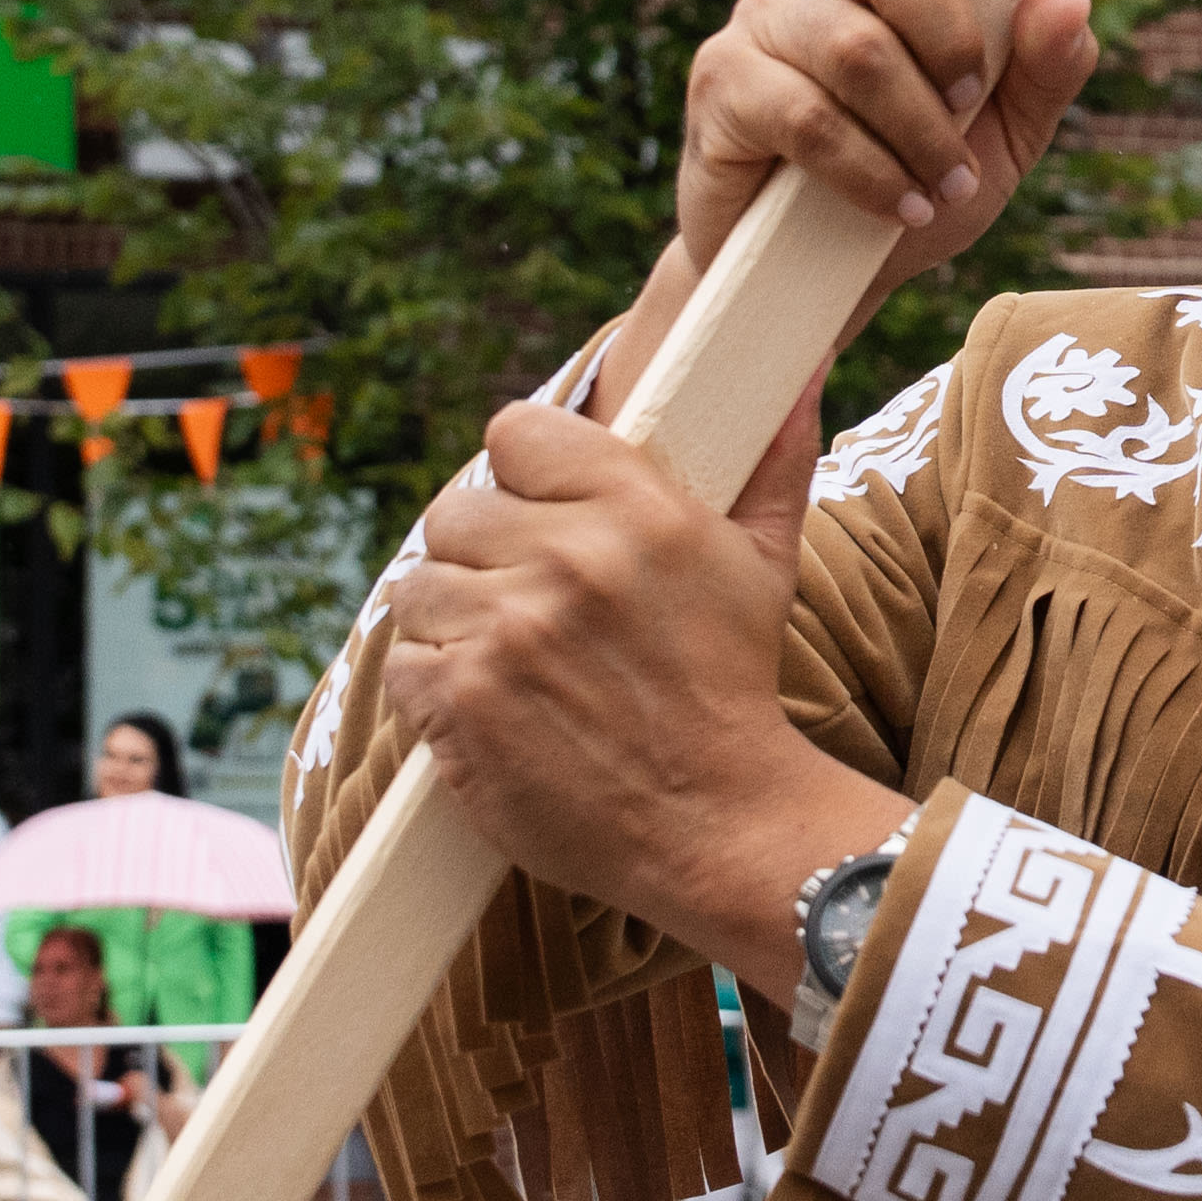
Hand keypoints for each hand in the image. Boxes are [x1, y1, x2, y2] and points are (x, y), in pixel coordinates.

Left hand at [388, 395, 900, 975]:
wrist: (719, 823)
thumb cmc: (736, 687)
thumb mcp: (765, 565)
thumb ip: (770, 463)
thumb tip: (798, 377)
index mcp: (638, 508)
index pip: (514, 432)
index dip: (520, 475)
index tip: (537, 514)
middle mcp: (568, 558)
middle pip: (453, 510)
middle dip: (482, 556)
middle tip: (526, 603)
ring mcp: (507, 631)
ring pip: (418, 586)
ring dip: (452, 622)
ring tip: (510, 660)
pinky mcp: (461, 700)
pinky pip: (403, 662)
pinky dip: (435, 689)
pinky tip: (492, 708)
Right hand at [669, 0, 1104, 309]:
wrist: (823, 284)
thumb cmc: (919, 187)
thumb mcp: (1008, 138)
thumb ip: (1046, 70)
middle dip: (950, 34)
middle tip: (970, 103)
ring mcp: (765, 22)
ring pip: (855, 45)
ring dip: (920, 130)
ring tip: (942, 186)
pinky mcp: (722, 84)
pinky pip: (808, 115)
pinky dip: (872, 171)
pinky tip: (899, 206)